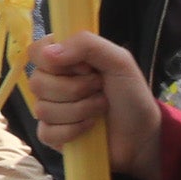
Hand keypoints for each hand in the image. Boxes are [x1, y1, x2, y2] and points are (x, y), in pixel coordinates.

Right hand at [30, 33, 163, 179]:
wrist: (142, 133)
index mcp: (65, 59)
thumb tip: (49, 52)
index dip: (56, 61)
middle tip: (100, 88)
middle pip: (37, 82)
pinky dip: (73, 130)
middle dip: (75, 88)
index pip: (37, 52)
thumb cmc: (131, 94)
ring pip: (43, 109)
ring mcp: (50, 110)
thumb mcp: (119, 60)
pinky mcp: (52, 135)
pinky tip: (90, 127)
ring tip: (100, 108)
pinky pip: (46, 132)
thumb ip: (87, 44)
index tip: (85, 66)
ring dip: (79, 110)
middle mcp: (53, 82)